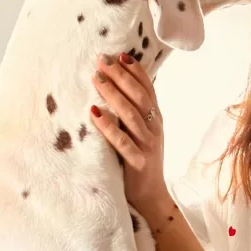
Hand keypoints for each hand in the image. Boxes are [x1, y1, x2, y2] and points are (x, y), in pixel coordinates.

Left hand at [90, 52, 167, 216]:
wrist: (151, 196)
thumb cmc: (141, 160)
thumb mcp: (142, 133)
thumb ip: (135, 112)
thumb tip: (119, 88)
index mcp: (156, 119)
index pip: (148, 89)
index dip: (136, 71)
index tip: (120, 55)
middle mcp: (154, 128)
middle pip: (139, 97)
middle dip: (121, 77)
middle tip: (102, 61)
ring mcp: (148, 145)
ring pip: (130, 115)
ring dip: (113, 95)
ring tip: (96, 79)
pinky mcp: (138, 162)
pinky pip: (122, 141)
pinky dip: (108, 126)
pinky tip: (95, 112)